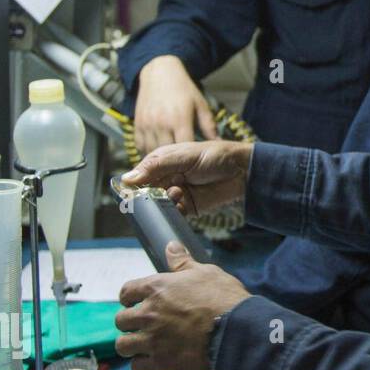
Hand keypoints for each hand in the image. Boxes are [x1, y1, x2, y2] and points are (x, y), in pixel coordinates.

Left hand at [115, 241, 249, 369]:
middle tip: (145, 324)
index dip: (129, 297)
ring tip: (145, 344)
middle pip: (121, 320)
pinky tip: (155, 360)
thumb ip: (183, 262)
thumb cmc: (223, 298)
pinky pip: (137, 367)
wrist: (236, 331)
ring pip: (123, 345)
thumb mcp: (206, 272)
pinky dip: (144, 363)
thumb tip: (170, 246)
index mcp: (157, 289)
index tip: (135, 301)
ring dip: (132, 344)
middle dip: (130, 322)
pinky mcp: (161, 363)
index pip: (126, 291)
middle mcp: (148, 314)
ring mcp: (152, 340)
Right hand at [121, 139, 253, 214]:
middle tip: (157, 192)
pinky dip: (174, 212)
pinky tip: (182, 202)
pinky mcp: (187, 207)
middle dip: (148, 196)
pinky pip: (173, 214)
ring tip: (177, 192)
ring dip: (163, 202)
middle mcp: (166, 179)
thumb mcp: (183, 156)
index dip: (133, 184)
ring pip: (158, 205)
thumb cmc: (214, 156)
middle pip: (145, 193)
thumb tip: (127, 178)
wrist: (242, 171)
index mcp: (161, 162)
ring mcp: (176, 194)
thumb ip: (156, 167)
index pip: (139, 175)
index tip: (130, 191)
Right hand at [134, 55, 218, 155]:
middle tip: (182, 170)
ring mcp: (147, 124)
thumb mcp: (200, 105)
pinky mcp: (137, 124)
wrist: (160, 72)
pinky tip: (157, 155)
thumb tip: (219, 143)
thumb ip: (209, 126)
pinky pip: (139, 146)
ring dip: (160, 160)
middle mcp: (161, 123)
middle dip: (174, 163)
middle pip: (167, 154)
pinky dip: (147, 152)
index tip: (197, 165)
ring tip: (169, 165)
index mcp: (180, 119)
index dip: (191, 159)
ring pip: (151, 152)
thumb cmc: (183, 90)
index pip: (185, 147)